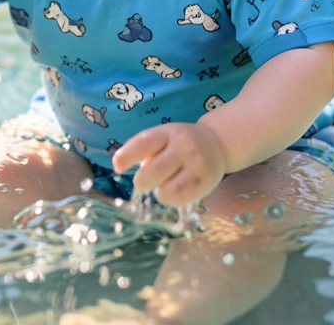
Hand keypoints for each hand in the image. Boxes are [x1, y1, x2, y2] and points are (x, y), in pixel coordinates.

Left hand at [112, 122, 226, 207]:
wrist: (216, 143)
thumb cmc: (179, 143)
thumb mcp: (163, 137)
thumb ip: (145, 150)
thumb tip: (121, 165)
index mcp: (167, 133)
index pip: (143, 143)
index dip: (126, 156)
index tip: (117, 167)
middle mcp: (183, 147)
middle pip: (154, 171)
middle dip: (142, 182)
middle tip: (142, 184)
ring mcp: (196, 165)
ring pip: (168, 190)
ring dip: (158, 193)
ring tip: (161, 187)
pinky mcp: (206, 182)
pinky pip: (181, 199)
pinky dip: (171, 200)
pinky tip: (172, 193)